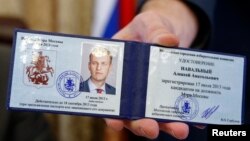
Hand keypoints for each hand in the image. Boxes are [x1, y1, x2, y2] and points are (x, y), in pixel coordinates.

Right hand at [106, 0, 198, 138]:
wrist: (168, 30)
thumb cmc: (150, 27)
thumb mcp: (149, 24)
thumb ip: (155, 30)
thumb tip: (168, 41)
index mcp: (119, 71)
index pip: (111, 97)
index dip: (111, 113)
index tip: (117, 123)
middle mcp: (133, 87)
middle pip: (133, 113)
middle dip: (141, 125)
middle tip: (152, 129)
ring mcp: (151, 93)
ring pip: (155, 116)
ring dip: (166, 125)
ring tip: (180, 129)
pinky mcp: (169, 93)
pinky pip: (176, 108)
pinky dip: (186, 115)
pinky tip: (196, 118)